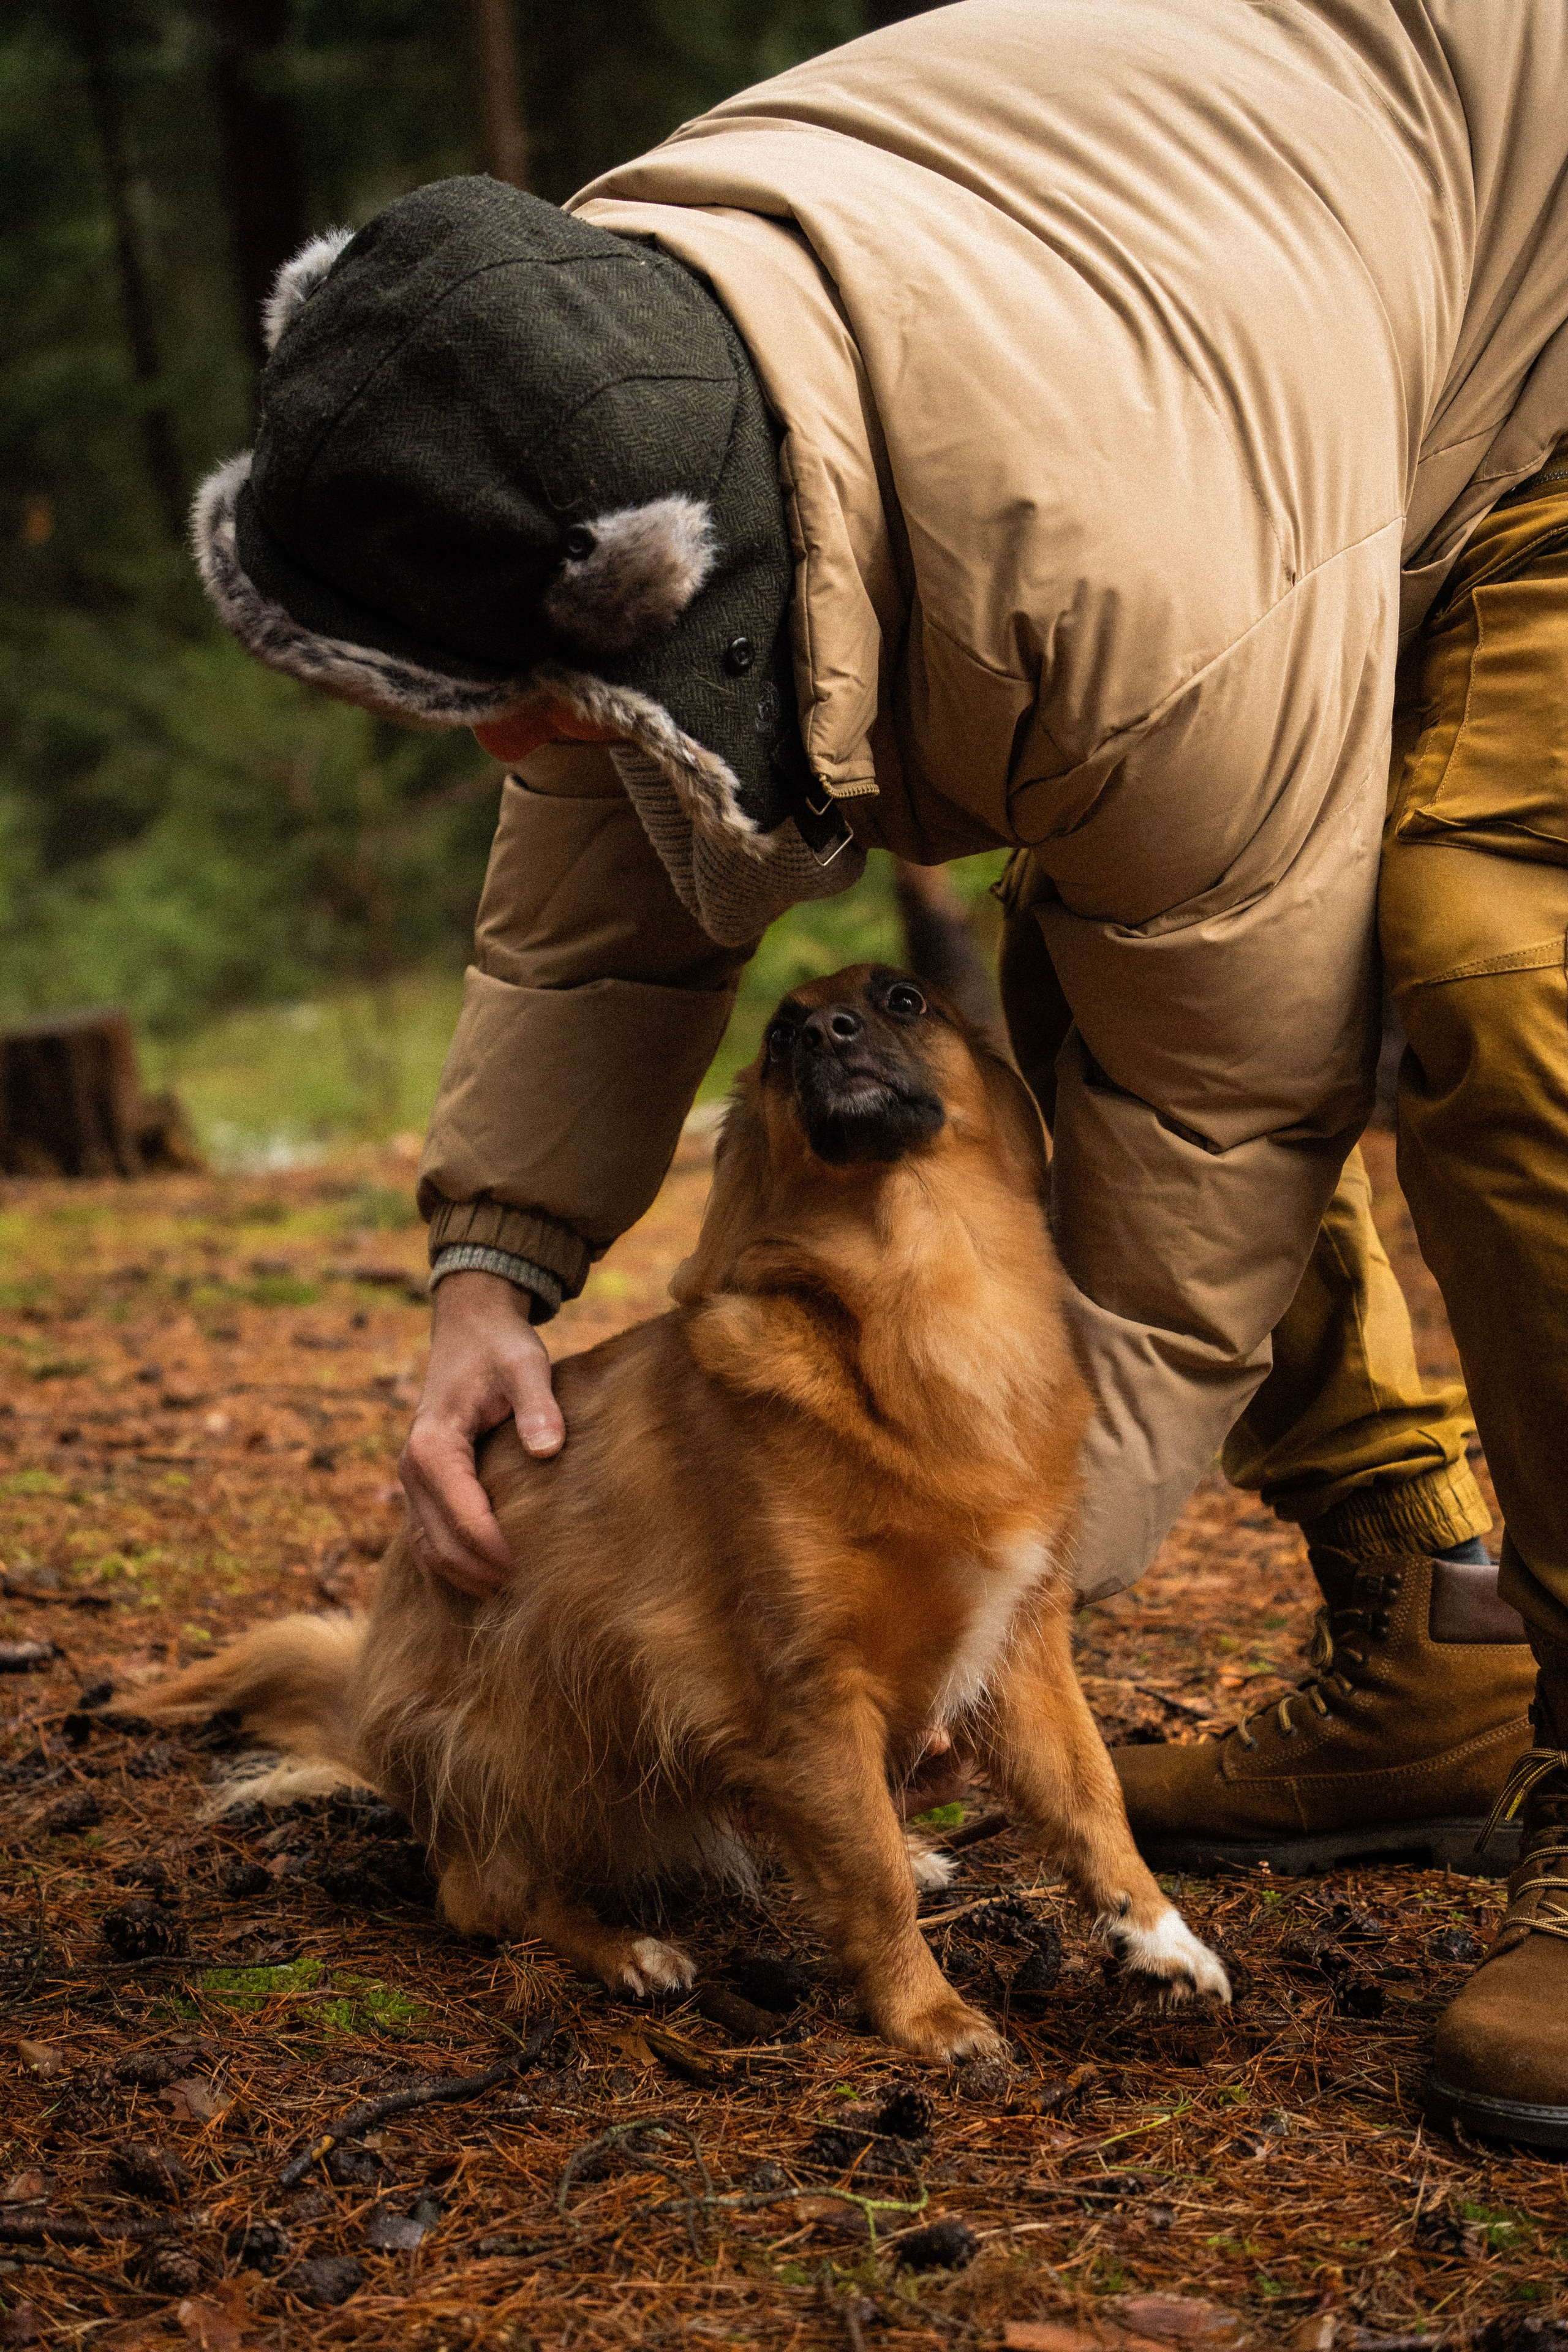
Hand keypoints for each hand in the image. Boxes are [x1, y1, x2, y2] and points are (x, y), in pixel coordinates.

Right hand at [399, 1270, 564, 1596]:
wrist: (469, 1329)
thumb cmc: (500, 1347)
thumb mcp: (525, 1365)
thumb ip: (537, 1405)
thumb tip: (548, 1448)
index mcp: (433, 1445)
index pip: (463, 1517)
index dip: (497, 1550)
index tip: (535, 1568)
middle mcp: (412, 1468)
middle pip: (440, 1544)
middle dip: (482, 1573)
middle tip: (530, 1591)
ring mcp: (412, 1481)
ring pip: (428, 1549)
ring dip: (465, 1576)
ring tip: (512, 1593)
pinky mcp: (423, 1485)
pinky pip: (427, 1538)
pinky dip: (452, 1564)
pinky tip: (489, 1576)